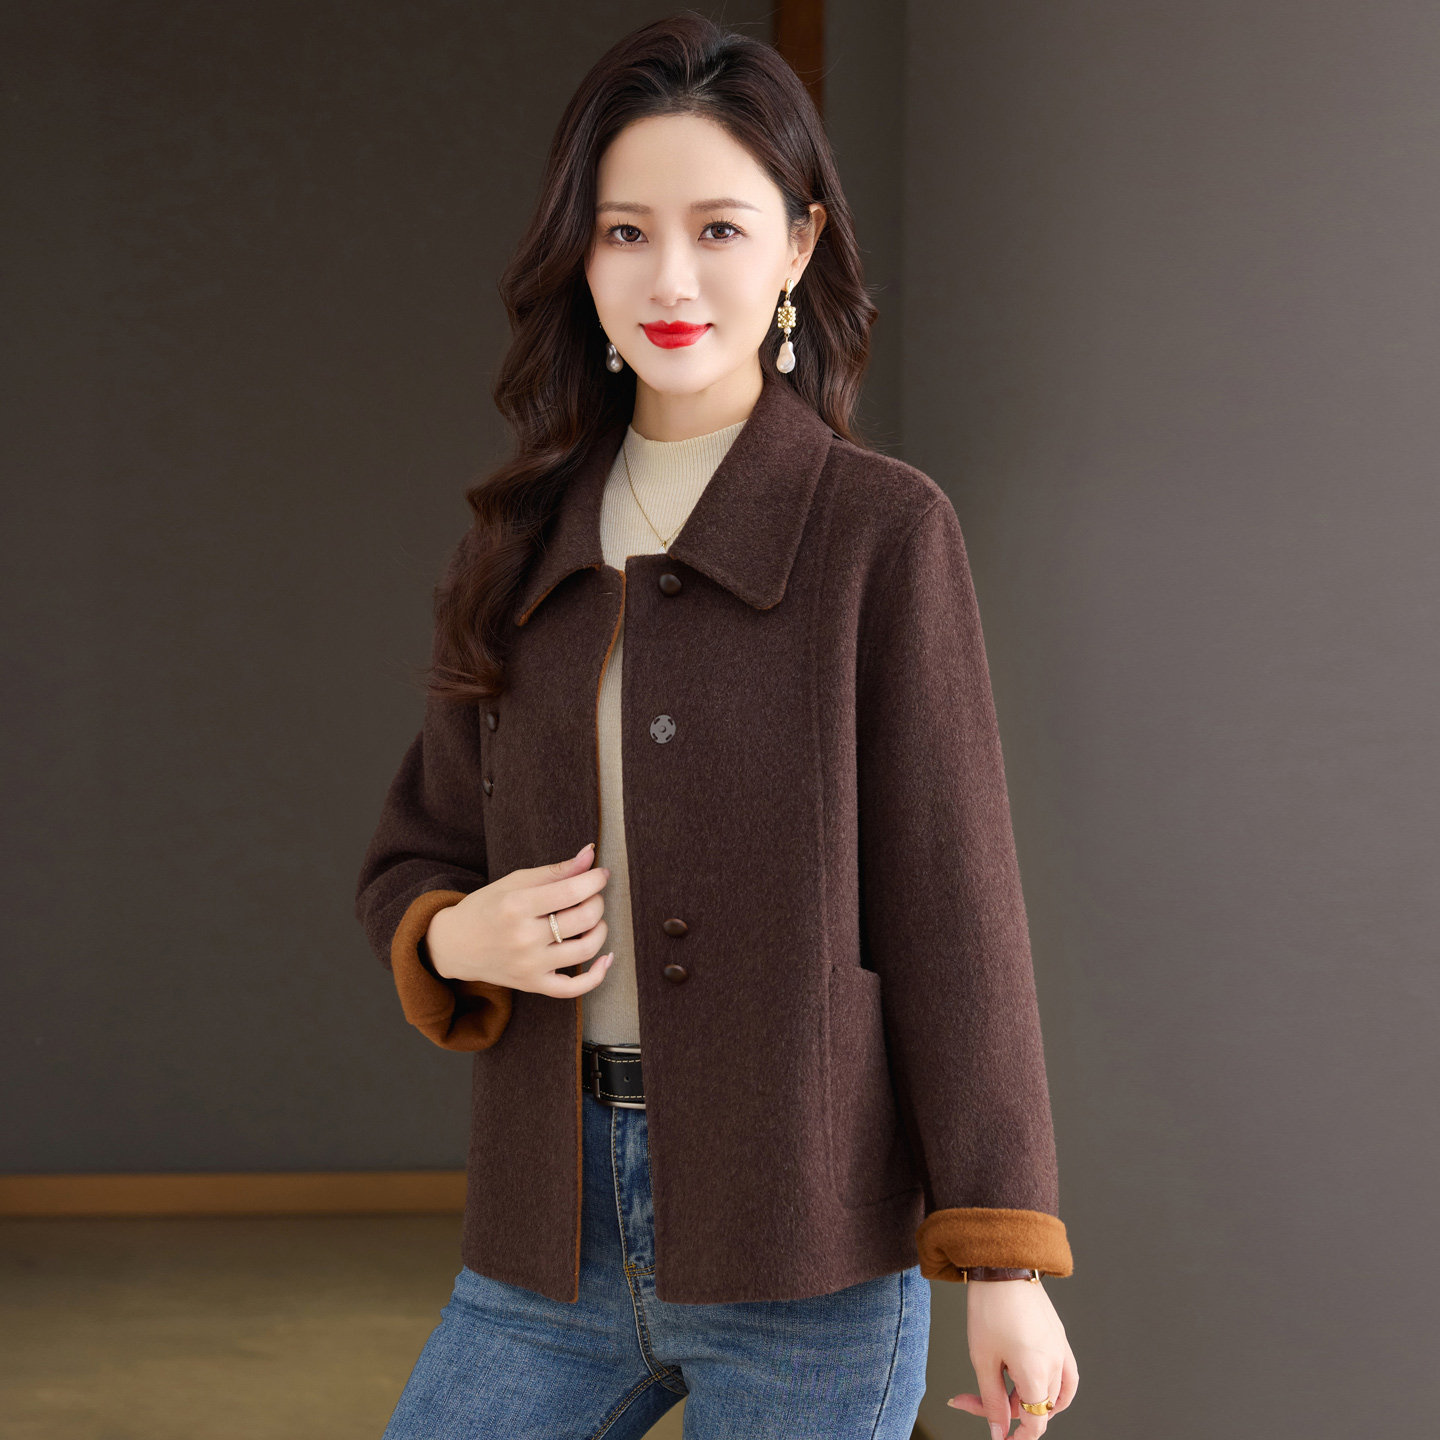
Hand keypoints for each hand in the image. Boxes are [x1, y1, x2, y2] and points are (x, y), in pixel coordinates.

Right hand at [425, 841, 613, 995]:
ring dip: (600, 929)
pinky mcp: (533, 984)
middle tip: (593, 895)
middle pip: (583, 918)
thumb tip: (590, 855)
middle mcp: (523, 937)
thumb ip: (555, 870)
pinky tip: (606, 958)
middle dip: (597, 902)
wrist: (455, 945)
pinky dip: (597, 975)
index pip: (572, 890)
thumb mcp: (515, 882)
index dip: (595, 879)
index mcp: (517, 905)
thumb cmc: (486, 907)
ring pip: (586, 949)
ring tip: (593, 919)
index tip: (601, 874)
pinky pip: (574, 988)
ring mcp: (529, 965)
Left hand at [947, 1279, 1077, 1436]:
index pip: (1035, 1423)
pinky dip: (1051, 1387)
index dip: (1018, 1438)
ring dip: (1029, 1400)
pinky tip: (1029, 1381)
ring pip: (1054, 1394)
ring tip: (1002, 1389)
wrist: (1002, 1267)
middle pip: (1038, 1408)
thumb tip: (998, 1430)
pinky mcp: (1059, 1337)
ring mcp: (1061, 1350)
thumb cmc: (990, 1307)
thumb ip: (992, 1400)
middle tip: (974, 1397)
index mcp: (1037, 1373)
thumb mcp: (982, 1359)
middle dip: (1008, 1410)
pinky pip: (1065, 1375)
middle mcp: (1056, 1364)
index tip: (1000, 1438)